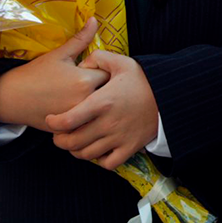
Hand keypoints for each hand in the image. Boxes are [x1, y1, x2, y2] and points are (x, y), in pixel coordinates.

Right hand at [0, 18, 108, 129]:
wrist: (11, 97)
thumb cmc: (35, 73)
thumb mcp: (59, 54)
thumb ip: (81, 38)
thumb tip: (94, 19)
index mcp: (85, 80)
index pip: (109, 73)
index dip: (101, 69)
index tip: (90, 68)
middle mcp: (84, 100)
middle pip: (107, 92)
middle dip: (102, 86)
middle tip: (87, 81)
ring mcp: (77, 117)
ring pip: (98, 108)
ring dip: (95, 102)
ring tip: (80, 94)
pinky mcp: (70, 129)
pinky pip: (87, 122)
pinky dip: (85, 116)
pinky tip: (72, 107)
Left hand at [45, 50, 158, 170]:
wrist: (170, 96)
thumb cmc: (144, 79)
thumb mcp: (122, 62)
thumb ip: (98, 59)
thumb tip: (80, 65)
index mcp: (102, 102)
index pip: (67, 120)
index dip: (54, 123)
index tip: (51, 119)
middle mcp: (108, 124)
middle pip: (72, 142)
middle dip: (60, 140)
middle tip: (59, 134)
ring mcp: (119, 138)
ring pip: (86, 154)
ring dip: (76, 150)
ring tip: (75, 142)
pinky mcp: (130, 148)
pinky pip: (107, 163)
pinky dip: (98, 160)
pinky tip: (98, 149)